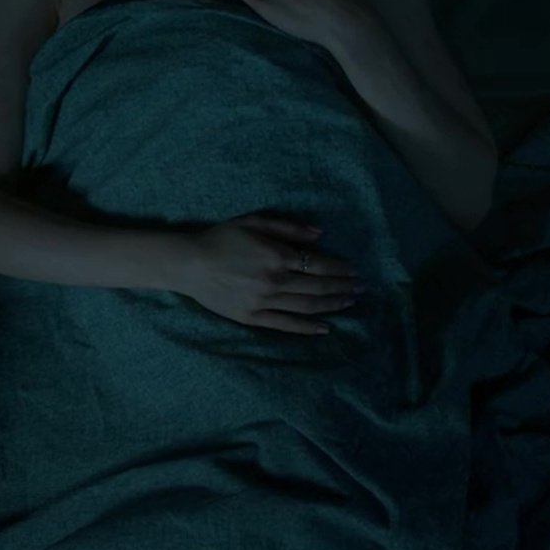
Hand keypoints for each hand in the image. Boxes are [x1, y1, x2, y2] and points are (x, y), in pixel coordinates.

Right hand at [170, 214, 364, 333]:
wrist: (190, 264)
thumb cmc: (221, 238)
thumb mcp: (254, 222)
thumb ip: (288, 227)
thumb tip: (319, 235)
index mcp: (276, 256)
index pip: (318, 265)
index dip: (340, 269)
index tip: (355, 271)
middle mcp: (274, 282)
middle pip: (318, 287)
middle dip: (343, 288)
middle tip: (360, 289)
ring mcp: (264, 303)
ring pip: (307, 307)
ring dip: (332, 305)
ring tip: (349, 303)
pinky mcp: (253, 318)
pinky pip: (287, 325)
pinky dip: (308, 327)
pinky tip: (325, 327)